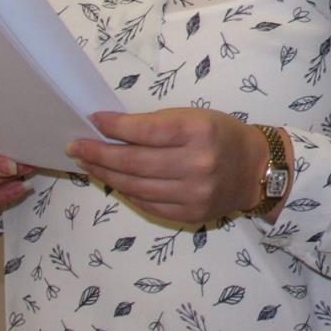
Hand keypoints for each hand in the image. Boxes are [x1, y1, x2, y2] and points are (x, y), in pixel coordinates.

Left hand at [67, 108, 269, 223]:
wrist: (254, 169)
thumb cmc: (220, 135)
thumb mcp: (194, 117)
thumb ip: (156, 123)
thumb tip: (111, 130)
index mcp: (199, 132)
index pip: (146, 130)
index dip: (114, 127)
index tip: (93, 121)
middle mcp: (197, 164)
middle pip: (134, 161)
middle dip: (98, 153)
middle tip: (76, 147)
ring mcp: (193, 193)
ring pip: (135, 186)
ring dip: (106, 174)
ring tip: (88, 164)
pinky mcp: (190, 213)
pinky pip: (146, 203)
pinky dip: (126, 191)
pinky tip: (114, 180)